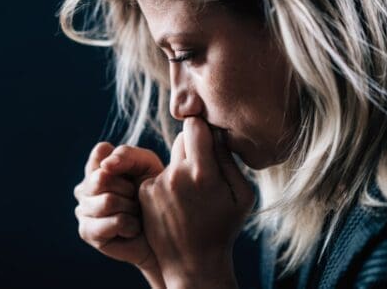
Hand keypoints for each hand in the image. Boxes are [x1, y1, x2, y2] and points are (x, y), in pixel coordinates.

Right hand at [74, 142, 165, 285]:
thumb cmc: (155, 193)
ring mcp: (82, 209)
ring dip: (130, 209)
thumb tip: (105, 166)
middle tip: (136, 199)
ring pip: (108, 202)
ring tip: (135, 214)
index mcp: (96, 166)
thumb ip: (126, 155)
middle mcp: (84, 186)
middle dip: (128, 189)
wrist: (166, 230)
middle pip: (101, 178)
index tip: (135, 174)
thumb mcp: (147, 164)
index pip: (101, 152)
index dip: (123, 163)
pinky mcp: (86, 232)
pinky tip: (131, 228)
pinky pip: (113, 222)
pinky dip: (130, 225)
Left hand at [138, 117, 254, 287]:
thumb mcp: (241, 196)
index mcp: (203, 172)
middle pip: (181, 139)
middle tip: (202, 171)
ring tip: (190, 196)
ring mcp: (157, 184)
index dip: (201, 128)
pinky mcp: (144, 193)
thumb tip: (217, 133)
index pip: (194, 126)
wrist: (193, 261)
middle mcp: (176, 174)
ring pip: (170, 159)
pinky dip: (165, 184)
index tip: (205, 135)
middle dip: (193, 148)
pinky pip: (157, 175)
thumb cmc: (223, 227)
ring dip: (179, 168)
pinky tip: (176, 204)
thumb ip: (229, 160)